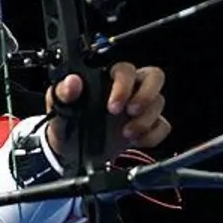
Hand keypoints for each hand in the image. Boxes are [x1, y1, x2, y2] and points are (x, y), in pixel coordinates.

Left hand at [45, 62, 170, 158]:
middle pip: (153, 77)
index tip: (113, 106)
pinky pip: (163, 125)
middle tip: (130, 112)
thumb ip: (63, 92)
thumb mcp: (59, 107)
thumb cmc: (66, 123)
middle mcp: (127, 89)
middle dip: (146, 96)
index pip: (125, 70)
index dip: (124, 86)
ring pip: (159, 102)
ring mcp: (139, 107)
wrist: (71, 152)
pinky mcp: (146, 126)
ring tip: (127, 133)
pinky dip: (152, 135)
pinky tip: (136, 140)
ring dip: (145, 120)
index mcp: (106, 78)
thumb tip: (72, 82)